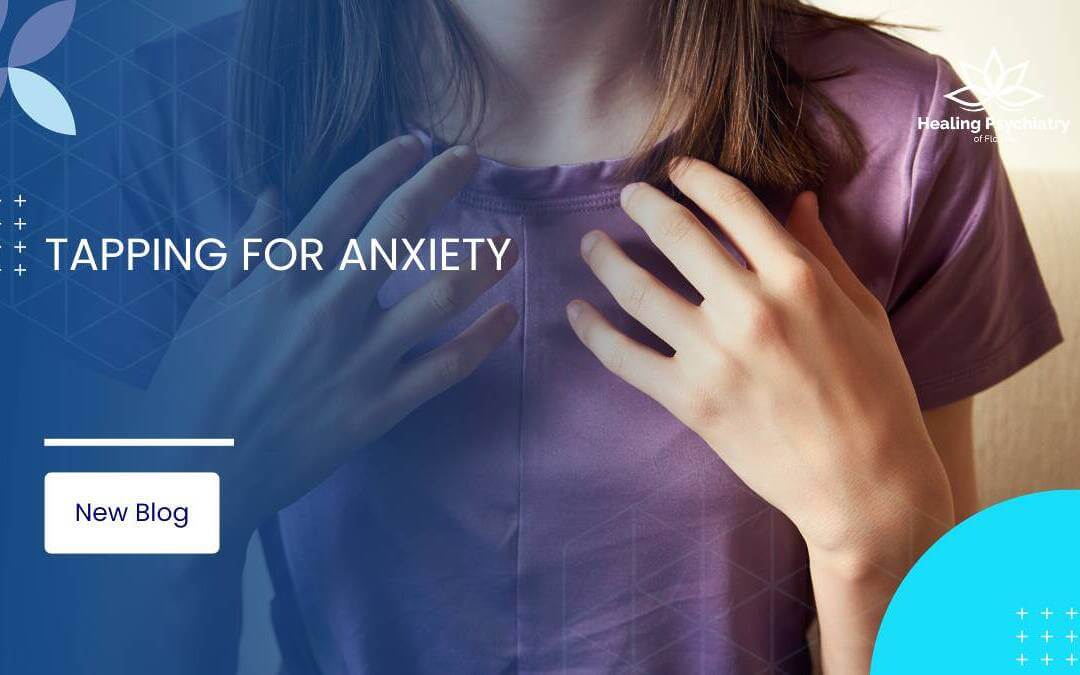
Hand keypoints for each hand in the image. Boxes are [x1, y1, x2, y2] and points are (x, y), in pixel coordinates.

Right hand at [147, 136, 517, 542]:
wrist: (197, 476)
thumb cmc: (192, 387)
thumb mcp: (208, 307)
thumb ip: (246, 248)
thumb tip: (274, 195)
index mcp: (284, 277)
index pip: (348, 197)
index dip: (388, 161)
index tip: (416, 142)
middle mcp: (330, 307)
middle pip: (401, 228)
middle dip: (441, 183)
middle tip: (469, 158)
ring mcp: (362, 358)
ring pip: (441, 295)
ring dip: (483, 261)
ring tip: (509, 242)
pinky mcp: (382, 406)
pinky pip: (447, 367)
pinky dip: (484, 339)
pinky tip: (507, 315)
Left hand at [567, 158, 952, 564]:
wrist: (864, 482)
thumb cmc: (875, 392)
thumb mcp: (861, 310)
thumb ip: (821, 251)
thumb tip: (797, 199)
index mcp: (796, 277)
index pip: (731, 204)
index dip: (696, 177)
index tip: (676, 170)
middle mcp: (748, 306)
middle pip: (676, 234)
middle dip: (643, 204)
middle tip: (628, 196)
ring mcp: (713, 355)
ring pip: (638, 289)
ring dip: (606, 259)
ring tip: (591, 244)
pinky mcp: (689, 400)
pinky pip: (625, 357)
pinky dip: (594, 331)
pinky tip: (577, 311)